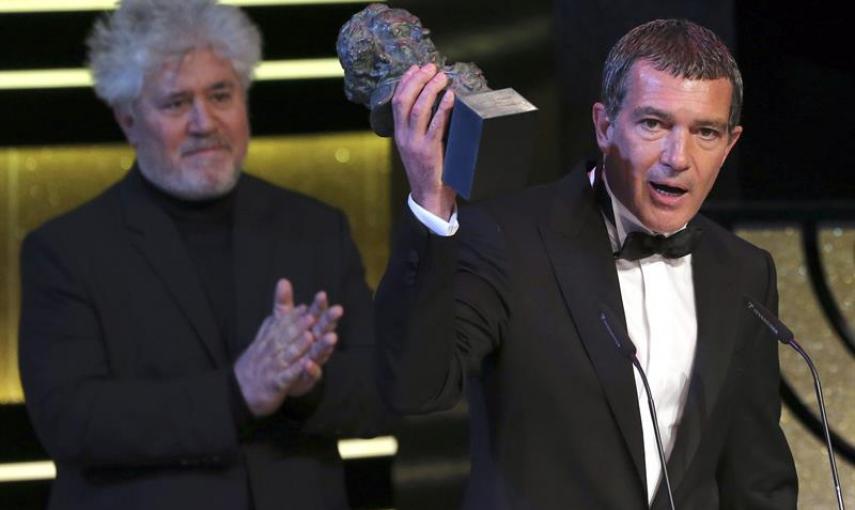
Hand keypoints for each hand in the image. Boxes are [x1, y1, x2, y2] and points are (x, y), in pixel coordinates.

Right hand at [234, 303, 314, 416]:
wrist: (238, 393)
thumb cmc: (255, 365)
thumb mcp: (260, 344)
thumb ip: (270, 327)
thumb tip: (276, 312)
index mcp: (266, 342)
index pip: (279, 326)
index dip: (292, 317)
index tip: (305, 308)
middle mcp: (267, 353)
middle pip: (283, 338)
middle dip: (297, 327)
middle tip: (311, 317)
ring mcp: (271, 369)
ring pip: (285, 355)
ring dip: (298, 346)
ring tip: (310, 337)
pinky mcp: (275, 385)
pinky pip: (286, 376)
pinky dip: (296, 370)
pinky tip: (306, 365)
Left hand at [288, 290, 343, 396]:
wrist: (274, 374)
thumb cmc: (285, 344)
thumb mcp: (281, 321)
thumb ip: (284, 303)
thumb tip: (283, 280)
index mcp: (311, 328)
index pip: (317, 313)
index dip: (319, 305)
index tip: (321, 294)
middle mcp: (315, 343)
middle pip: (324, 329)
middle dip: (330, 320)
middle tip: (338, 309)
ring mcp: (314, 359)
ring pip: (322, 351)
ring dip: (326, 344)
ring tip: (332, 337)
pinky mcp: (308, 377)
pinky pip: (312, 373)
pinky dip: (311, 368)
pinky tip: (308, 364)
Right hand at [392, 63, 457, 219]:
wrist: (429, 197)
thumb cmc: (431, 170)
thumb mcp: (419, 146)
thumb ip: (424, 127)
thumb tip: (438, 103)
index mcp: (400, 133)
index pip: (397, 101)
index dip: (405, 81)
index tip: (416, 67)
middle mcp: (404, 137)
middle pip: (404, 100)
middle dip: (417, 80)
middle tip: (431, 67)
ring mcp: (416, 144)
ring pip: (418, 109)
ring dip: (430, 89)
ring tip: (441, 77)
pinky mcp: (429, 151)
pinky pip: (436, 125)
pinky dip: (443, 108)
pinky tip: (450, 96)